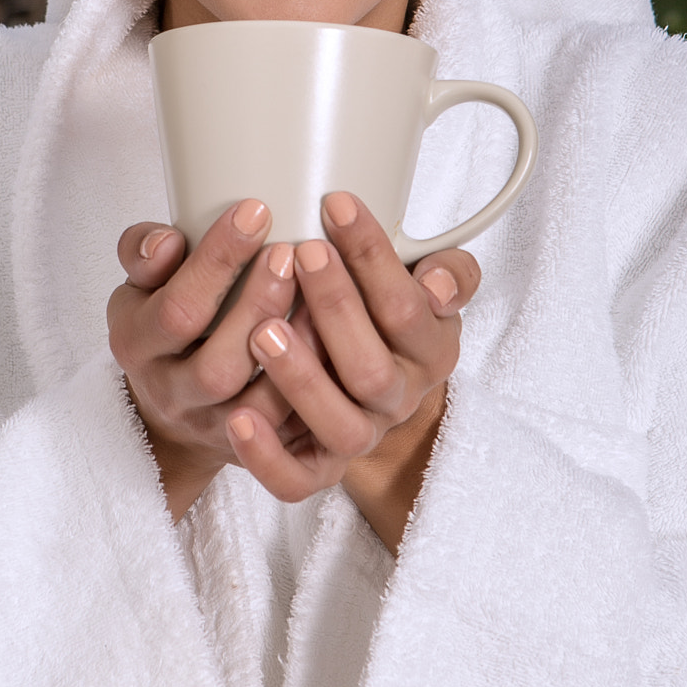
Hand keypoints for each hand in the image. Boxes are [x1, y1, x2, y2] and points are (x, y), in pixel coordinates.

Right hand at [109, 199, 324, 519]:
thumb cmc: (165, 322)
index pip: (176, 309)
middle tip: (293, 251)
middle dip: (259, 306)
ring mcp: (214, 430)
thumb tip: (169, 240)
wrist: (170, 407)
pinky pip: (291, 439)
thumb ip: (144, 252)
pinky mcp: (255, 453)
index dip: (215, 262)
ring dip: (299, 354)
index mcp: (136, 345)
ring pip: (259, 410)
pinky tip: (341, 344)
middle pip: (217, 368)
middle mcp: (173, 395)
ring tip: (324, 297)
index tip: (256, 210)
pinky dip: (319, 390)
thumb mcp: (140, 285)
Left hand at [229, 192, 477, 550]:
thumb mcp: (428, 286)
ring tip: (263, 330)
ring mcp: (358, 437)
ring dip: (301, 380)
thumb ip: (449, 271)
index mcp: (430, 351)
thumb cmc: (388, 317)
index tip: (334, 204)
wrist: (368, 387)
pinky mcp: (318, 470)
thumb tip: (438, 280)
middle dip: (336, 307)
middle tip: (298, 252)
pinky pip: (296, 482)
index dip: (373, 257)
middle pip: (371, 369)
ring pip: (339, 426)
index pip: (408, 307)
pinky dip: (267, 456)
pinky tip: (237, 418)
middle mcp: (398, 399)